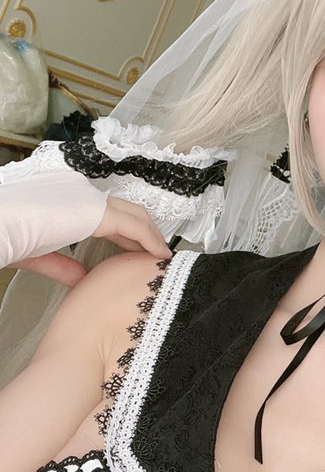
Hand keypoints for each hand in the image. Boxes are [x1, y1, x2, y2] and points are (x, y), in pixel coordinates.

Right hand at [10, 196, 171, 286]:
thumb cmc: (3, 235)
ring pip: (133, 215)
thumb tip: (83, 278)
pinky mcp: (96, 212)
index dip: (127, 232)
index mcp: (67, 200)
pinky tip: (157, 254)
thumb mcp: (39, 253)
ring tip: (161, 255)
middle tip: (156, 253)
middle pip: (125, 210)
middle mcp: (81, 193)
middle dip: (144, 232)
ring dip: (151, 235)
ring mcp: (89, 199)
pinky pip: (133, 225)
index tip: (138, 250)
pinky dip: (149, 239)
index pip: (107, 212)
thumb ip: (64, 264)